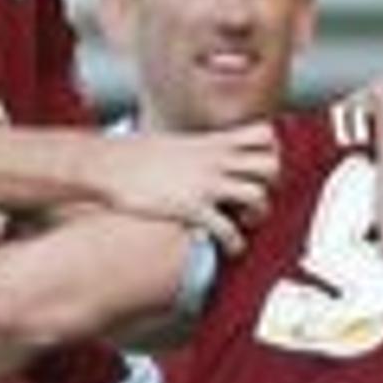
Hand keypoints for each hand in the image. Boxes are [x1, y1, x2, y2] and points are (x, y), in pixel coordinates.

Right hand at [92, 122, 277, 252]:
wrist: (109, 164)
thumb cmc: (135, 155)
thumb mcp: (176, 142)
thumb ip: (198, 149)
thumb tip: (202, 157)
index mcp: (213, 142)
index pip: (264, 134)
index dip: (272, 151)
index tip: (261, 167)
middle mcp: (216, 161)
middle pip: (271, 165)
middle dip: (271, 185)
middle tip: (256, 197)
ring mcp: (206, 184)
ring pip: (259, 196)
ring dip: (259, 214)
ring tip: (245, 223)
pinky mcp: (192, 209)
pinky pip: (229, 229)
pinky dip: (236, 243)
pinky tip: (230, 248)